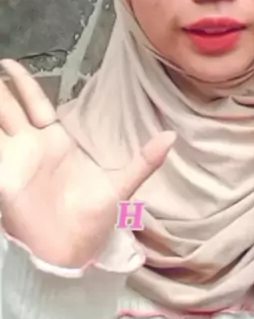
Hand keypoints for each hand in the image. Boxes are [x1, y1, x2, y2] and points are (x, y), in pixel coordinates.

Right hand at [0, 60, 174, 267]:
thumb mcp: (121, 188)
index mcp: (55, 142)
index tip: (9, 64)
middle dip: (0, 91)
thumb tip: (171, 136)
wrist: (73, 254)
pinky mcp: (4, 179)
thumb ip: (144, 161)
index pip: (35, 103)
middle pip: (8, 109)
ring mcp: (14, 162)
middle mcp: (31, 147)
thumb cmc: (93, 223)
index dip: (22, 83)